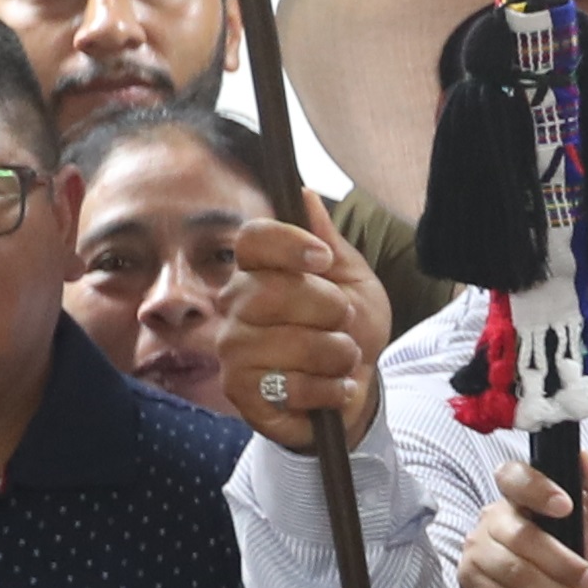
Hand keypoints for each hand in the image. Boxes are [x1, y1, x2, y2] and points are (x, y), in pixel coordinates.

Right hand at [219, 207, 387, 452]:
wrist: (355, 390)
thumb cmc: (351, 332)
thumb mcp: (354, 283)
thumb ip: (330, 242)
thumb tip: (306, 197)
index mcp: (259, 270)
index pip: (252, 239)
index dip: (288, 244)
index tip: (322, 259)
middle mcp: (234, 305)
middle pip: (272, 290)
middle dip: (329, 309)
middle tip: (345, 323)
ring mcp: (232, 349)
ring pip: (288, 342)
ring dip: (335, 354)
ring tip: (342, 359)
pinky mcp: (240, 391)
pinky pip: (290, 385)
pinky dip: (327, 389)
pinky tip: (332, 389)